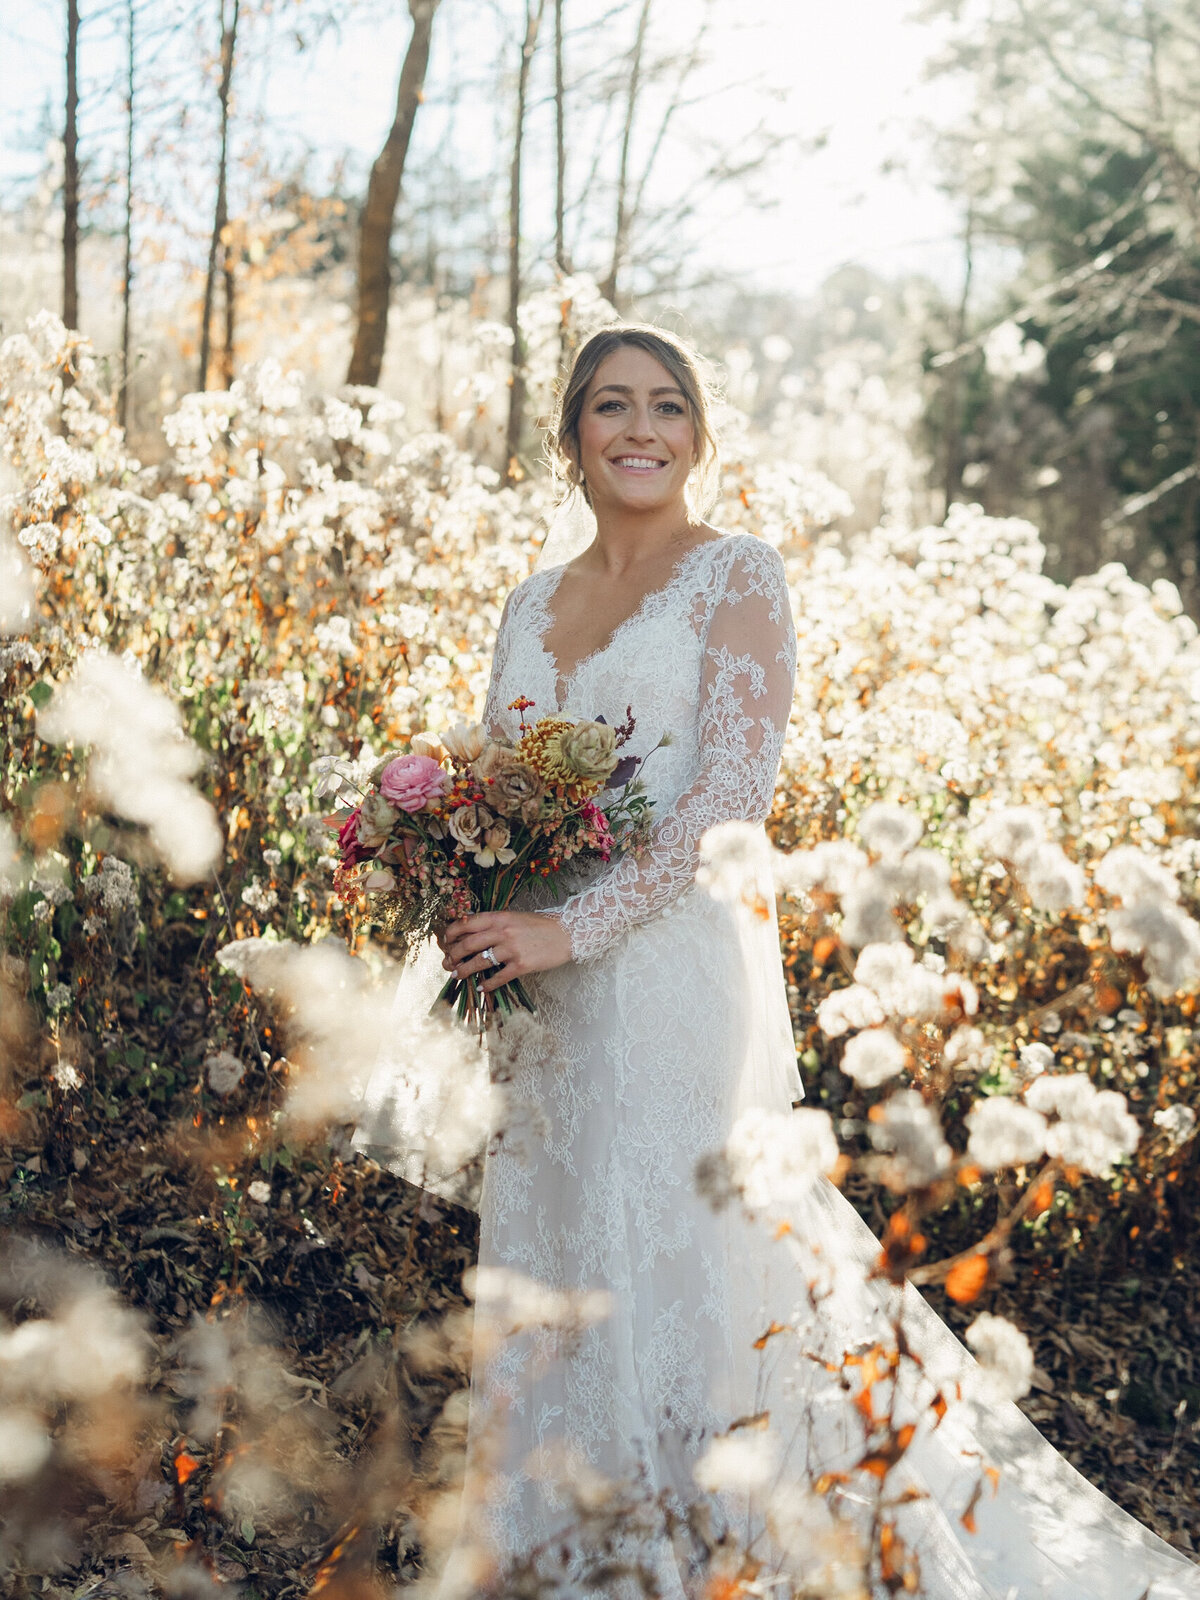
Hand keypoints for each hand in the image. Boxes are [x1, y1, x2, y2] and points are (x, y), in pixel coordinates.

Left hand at [441, 910, 572, 991]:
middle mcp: (503, 931)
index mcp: (499, 917)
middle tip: (447, 963)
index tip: (445, 942)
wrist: (567, 933)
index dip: (451, 933)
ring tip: (456, 975)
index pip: (467, 924)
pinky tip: (481, 987)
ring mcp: (512, 949)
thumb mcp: (514, 917)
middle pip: (468, 944)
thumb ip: (494, 923)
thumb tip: (470, 930)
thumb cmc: (540, 925)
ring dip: (464, 970)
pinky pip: (498, 977)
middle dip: (453, 955)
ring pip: (479, 962)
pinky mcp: (522, 965)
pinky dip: (487, 984)